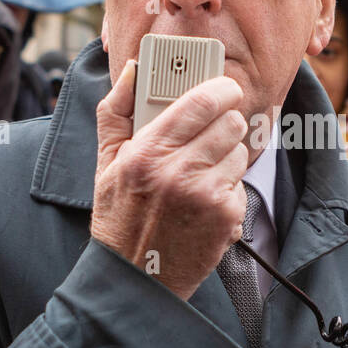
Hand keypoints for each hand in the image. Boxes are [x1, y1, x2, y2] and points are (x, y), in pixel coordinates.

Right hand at [91, 60, 249, 300]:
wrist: (135, 278)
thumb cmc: (119, 217)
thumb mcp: (105, 162)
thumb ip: (117, 110)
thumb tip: (134, 69)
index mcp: (147, 152)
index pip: (201, 102)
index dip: (221, 89)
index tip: (225, 88)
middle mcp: (178, 171)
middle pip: (231, 123)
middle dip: (226, 123)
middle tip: (213, 133)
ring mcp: (206, 195)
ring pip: (240, 153)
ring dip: (226, 159)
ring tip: (200, 176)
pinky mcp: (226, 217)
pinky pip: (241, 185)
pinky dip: (228, 191)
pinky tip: (205, 203)